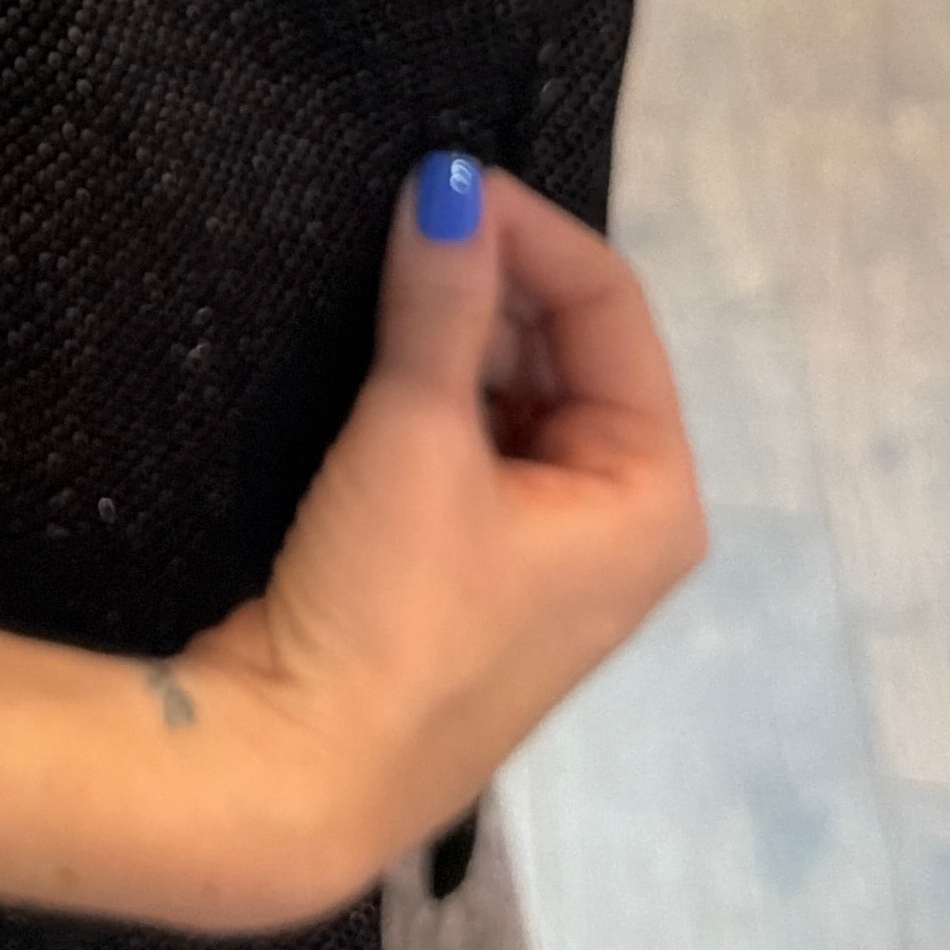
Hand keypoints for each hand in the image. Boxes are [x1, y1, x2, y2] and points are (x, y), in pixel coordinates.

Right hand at [0, 162, 704, 931]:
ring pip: (518, 396)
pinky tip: (376, 351)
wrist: (296, 775)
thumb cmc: (390, 610)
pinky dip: (435, 391)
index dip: (528, 230)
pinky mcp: (477, 573)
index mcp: (653, 494)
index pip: (612, 310)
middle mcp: (623, 520)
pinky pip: (477, 446)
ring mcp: (550, 553)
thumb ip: (439, 301)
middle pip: (571, 351)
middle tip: (398, 219)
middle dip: (492, 279)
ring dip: (457, 331)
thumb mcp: (415, 439)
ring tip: (381, 270)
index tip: (438, 174)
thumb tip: (449, 179)